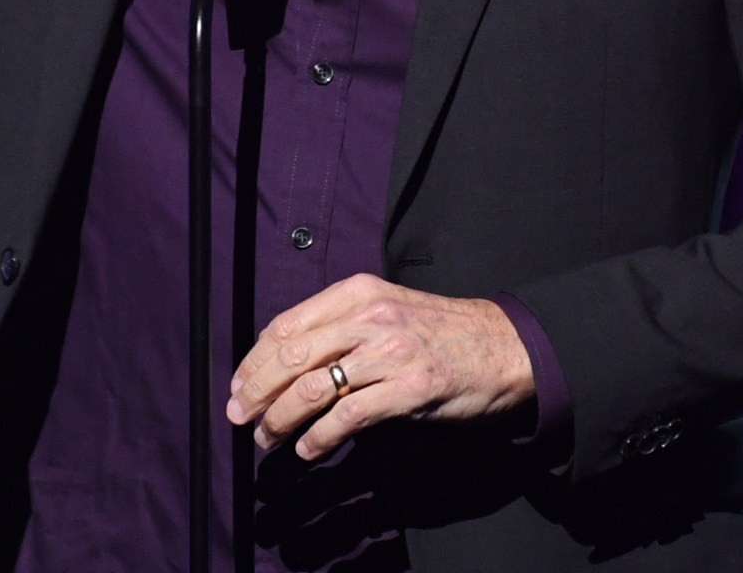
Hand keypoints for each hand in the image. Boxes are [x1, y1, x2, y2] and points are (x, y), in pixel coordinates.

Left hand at [225, 274, 535, 460]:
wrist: (504, 347)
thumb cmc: (440, 332)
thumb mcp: (386, 310)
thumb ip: (340, 326)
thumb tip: (284, 360)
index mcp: (357, 293)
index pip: (286, 325)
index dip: (254, 359)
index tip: (239, 385)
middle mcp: (369, 316)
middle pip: (291, 356)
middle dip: (256, 391)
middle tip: (240, 417)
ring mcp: (389, 352)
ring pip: (312, 388)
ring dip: (281, 419)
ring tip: (269, 439)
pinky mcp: (408, 389)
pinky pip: (347, 417)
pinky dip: (319, 438)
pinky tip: (309, 450)